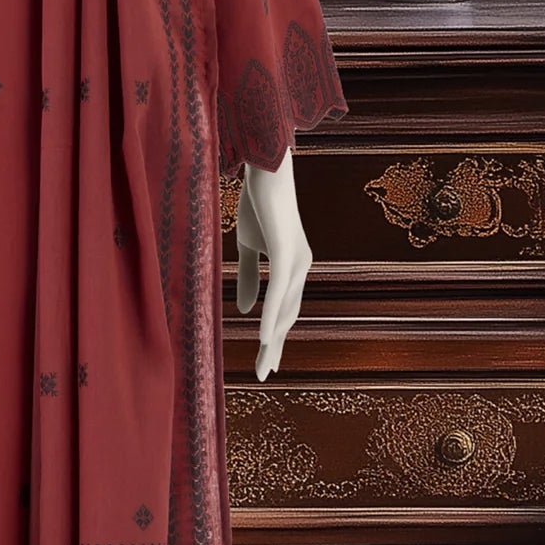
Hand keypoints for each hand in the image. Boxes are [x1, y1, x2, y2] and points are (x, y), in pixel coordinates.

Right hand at [235, 148, 312, 380]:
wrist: (264, 171)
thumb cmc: (257, 205)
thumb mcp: (247, 246)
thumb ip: (247, 278)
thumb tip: (244, 311)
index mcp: (292, 266)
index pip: (283, 309)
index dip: (274, 336)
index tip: (266, 361)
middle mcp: (300, 267)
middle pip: (287, 316)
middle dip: (275, 346)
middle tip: (264, 373)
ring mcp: (296, 261)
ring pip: (284, 309)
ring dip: (273, 339)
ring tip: (264, 364)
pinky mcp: (286, 253)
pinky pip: (277, 291)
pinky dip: (270, 316)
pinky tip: (264, 337)